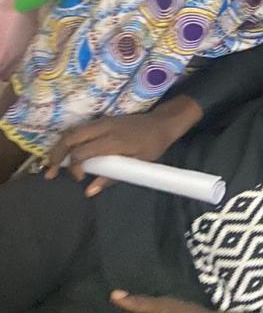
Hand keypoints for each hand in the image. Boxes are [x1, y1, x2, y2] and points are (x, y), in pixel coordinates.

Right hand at [45, 96, 201, 195]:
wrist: (163, 122)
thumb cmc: (153, 145)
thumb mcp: (138, 163)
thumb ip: (112, 177)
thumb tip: (89, 192)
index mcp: (112, 140)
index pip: (82, 152)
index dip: (75, 167)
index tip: (79, 179)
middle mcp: (103, 127)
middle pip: (70, 138)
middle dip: (56, 155)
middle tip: (49, 172)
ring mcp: (101, 122)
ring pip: (72, 131)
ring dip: (59, 147)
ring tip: (51, 164)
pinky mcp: (101, 121)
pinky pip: (79, 129)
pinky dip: (67, 140)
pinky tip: (64, 152)